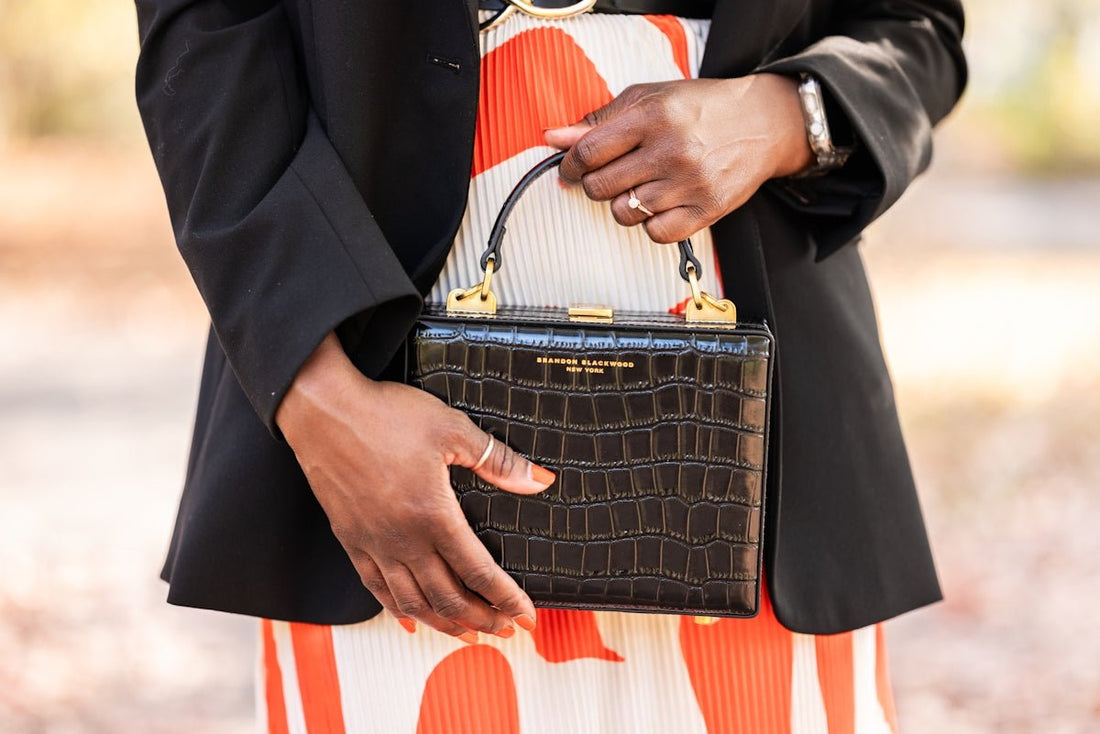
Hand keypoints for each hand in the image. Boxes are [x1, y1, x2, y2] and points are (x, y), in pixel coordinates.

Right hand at [275, 333, 555, 641]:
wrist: (322, 410)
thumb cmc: (384, 414)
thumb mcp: (452, 429)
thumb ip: (498, 460)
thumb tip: (539, 480)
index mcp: (433, 515)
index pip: (479, 572)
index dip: (506, 598)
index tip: (526, 614)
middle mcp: (402, 539)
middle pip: (448, 597)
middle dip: (481, 619)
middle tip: (504, 628)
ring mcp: (373, 543)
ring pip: (412, 602)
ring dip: (444, 622)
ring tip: (467, 631)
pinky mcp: (350, 539)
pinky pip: (376, 588)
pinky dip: (398, 609)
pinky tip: (411, 617)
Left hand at [544, 73, 812, 243]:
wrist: (762, 122)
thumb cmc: (701, 108)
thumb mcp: (649, 99)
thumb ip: (600, 120)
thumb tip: (554, 138)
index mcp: (652, 116)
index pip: (589, 151)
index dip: (570, 164)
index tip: (571, 168)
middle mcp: (670, 150)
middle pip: (600, 186)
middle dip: (595, 184)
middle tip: (609, 176)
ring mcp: (689, 183)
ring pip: (624, 213)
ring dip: (623, 204)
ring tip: (639, 187)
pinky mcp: (706, 209)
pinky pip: (656, 233)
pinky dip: (650, 224)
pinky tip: (660, 205)